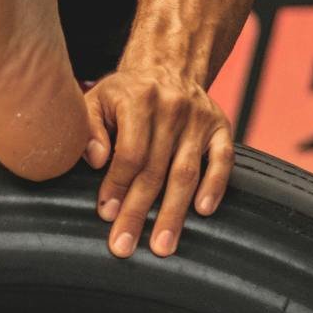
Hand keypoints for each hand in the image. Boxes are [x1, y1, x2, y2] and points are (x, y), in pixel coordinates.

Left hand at [82, 66, 233, 257]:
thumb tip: (96, 160)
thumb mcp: (97, 99)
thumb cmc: (126, 93)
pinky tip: (203, 211)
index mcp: (139, 99)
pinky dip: (215, 186)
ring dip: (174, 213)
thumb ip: (89, 128)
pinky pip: (223, 160)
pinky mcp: (221, 127)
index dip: (117, 186)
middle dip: (138, 212)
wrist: (168, 66)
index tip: (106, 214)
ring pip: (186, 173)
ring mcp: (199, 120)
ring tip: (162, 245)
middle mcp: (172, 109)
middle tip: (125, 246)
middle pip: (155, 170)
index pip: (129, 152)